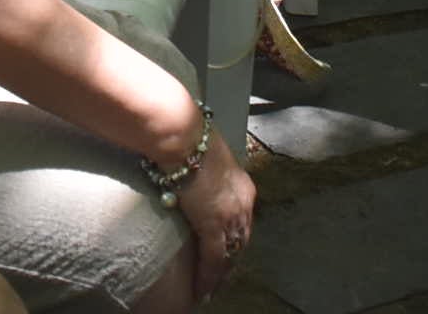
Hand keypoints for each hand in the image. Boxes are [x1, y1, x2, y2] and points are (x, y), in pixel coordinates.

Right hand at [176, 135, 257, 295]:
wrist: (184, 137)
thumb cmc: (190, 138)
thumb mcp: (209, 159)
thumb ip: (208, 174)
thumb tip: (195, 180)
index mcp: (243, 187)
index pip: (243, 222)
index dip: (235, 240)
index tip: (228, 254)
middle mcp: (244, 204)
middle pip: (241, 241)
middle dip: (231, 261)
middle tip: (220, 280)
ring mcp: (231, 216)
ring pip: (230, 254)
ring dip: (221, 274)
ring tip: (210, 289)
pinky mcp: (214, 225)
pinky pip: (213, 259)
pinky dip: (208, 277)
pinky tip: (202, 289)